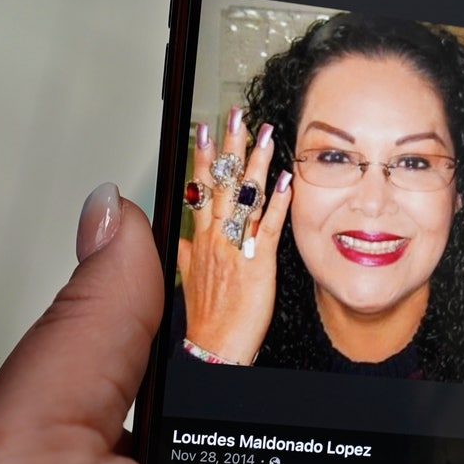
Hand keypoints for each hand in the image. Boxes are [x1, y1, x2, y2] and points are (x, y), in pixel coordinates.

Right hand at [177, 108, 291, 363]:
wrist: (216, 349)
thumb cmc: (207, 319)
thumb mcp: (188, 279)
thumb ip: (183, 252)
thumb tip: (176, 237)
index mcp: (198, 239)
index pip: (198, 188)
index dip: (201, 157)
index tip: (204, 127)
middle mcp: (214, 239)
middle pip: (220, 183)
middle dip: (228, 146)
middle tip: (237, 114)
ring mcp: (235, 248)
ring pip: (244, 198)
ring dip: (255, 164)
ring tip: (265, 134)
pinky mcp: (258, 264)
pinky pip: (269, 227)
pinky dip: (278, 202)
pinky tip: (287, 180)